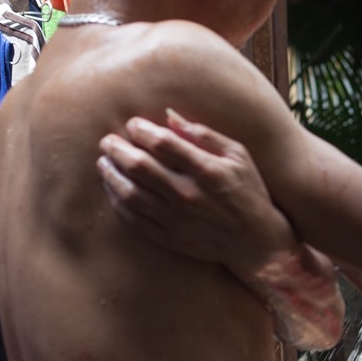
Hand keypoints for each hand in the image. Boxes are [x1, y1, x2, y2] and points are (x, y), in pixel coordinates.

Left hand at [97, 111, 344, 349]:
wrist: (257, 243)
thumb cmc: (250, 193)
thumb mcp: (239, 157)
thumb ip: (205, 135)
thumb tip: (170, 117)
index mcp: (208, 171)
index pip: (163, 143)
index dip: (142, 129)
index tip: (133, 124)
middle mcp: (189, 195)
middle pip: (139, 166)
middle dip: (117, 149)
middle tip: (107, 141)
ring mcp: (177, 219)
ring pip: (129, 193)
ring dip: (110, 174)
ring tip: (103, 162)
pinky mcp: (169, 238)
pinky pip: (133, 218)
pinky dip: (118, 201)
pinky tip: (114, 188)